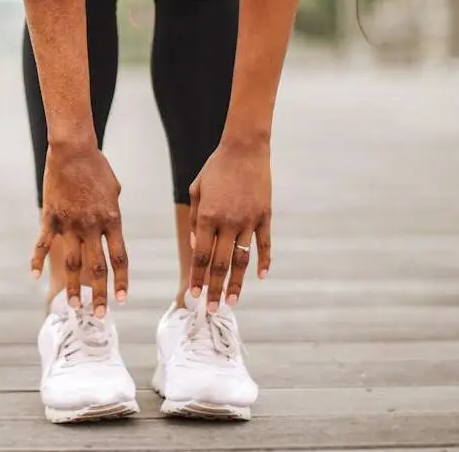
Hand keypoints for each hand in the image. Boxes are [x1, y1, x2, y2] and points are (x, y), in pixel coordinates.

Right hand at [31, 141, 128, 316]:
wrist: (72, 150)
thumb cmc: (97, 167)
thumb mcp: (114, 191)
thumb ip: (112, 214)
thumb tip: (109, 230)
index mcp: (112, 219)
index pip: (119, 257)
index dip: (120, 281)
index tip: (121, 300)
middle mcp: (92, 226)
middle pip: (97, 267)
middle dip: (99, 294)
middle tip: (100, 315)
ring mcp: (70, 223)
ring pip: (72, 262)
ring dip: (73, 287)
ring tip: (73, 305)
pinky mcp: (50, 217)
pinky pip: (42, 243)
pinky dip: (37, 260)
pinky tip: (35, 276)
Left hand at [188, 140, 272, 310]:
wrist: (245, 148)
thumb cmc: (216, 168)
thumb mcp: (196, 190)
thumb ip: (194, 219)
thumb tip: (196, 247)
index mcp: (207, 216)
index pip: (201, 255)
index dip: (198, 277)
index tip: (194, 296)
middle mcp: (228, 222)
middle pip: (220, 264)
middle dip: (215, 289)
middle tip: (211, 309)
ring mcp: (249, 220)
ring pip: (242, 259)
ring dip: (236, 283)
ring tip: (232, 302)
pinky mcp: (265, 216)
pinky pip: (265, 244)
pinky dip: (263, 262)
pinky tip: (261, 277)